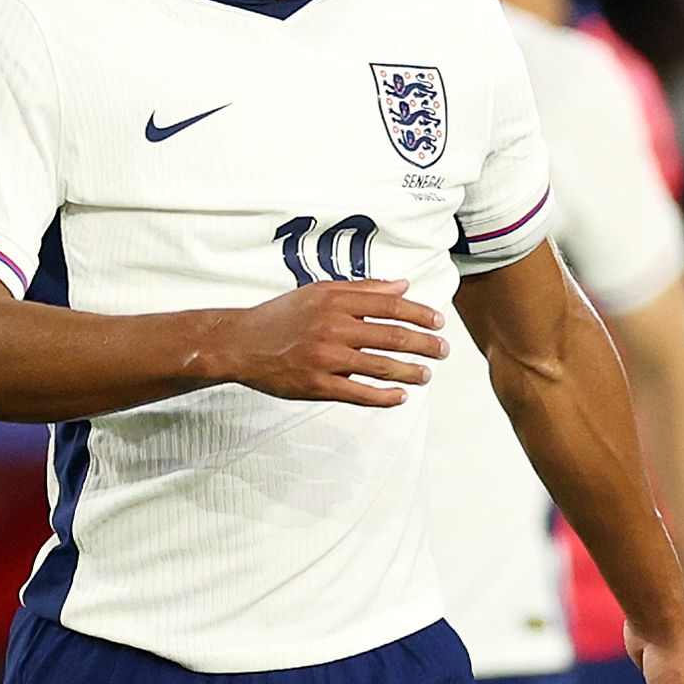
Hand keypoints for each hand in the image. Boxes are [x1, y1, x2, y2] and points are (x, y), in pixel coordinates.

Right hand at [211, 279, 445, 405]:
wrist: (241, 343)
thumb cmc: (281, 316)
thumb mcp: (319, 292)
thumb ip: (363, 289)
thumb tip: (402, 286)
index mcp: (335, 300)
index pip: (390, 306)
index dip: (420, 314)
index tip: (438, 322)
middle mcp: (332, 326)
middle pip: (392, 336)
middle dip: (424, 344)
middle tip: (442, 350)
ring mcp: (325, 357)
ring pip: (381, 366)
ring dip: (410, 372)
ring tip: (426, 374)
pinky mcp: (317, 385)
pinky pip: (359, 393)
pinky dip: (384, 397)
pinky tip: (399, 396)